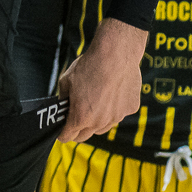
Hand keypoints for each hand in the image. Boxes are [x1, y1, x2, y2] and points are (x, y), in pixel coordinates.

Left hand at [56, 18, 147, 141]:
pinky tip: (111, 93)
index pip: (67, 137)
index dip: (62, 134)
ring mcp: (117, 117)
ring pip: (103, 127)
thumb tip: (62, 106)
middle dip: (77, 131)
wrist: (116, 54)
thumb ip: (63, 99)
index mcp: (81, 117)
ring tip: (94, 104)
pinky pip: (119, 114)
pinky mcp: (131, 109)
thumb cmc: (89, 66)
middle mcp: (100, 122)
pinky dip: (114, 109)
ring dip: (96, 121)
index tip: (61, 130)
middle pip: (85, 136)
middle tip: (74, 120)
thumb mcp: (66, 81)